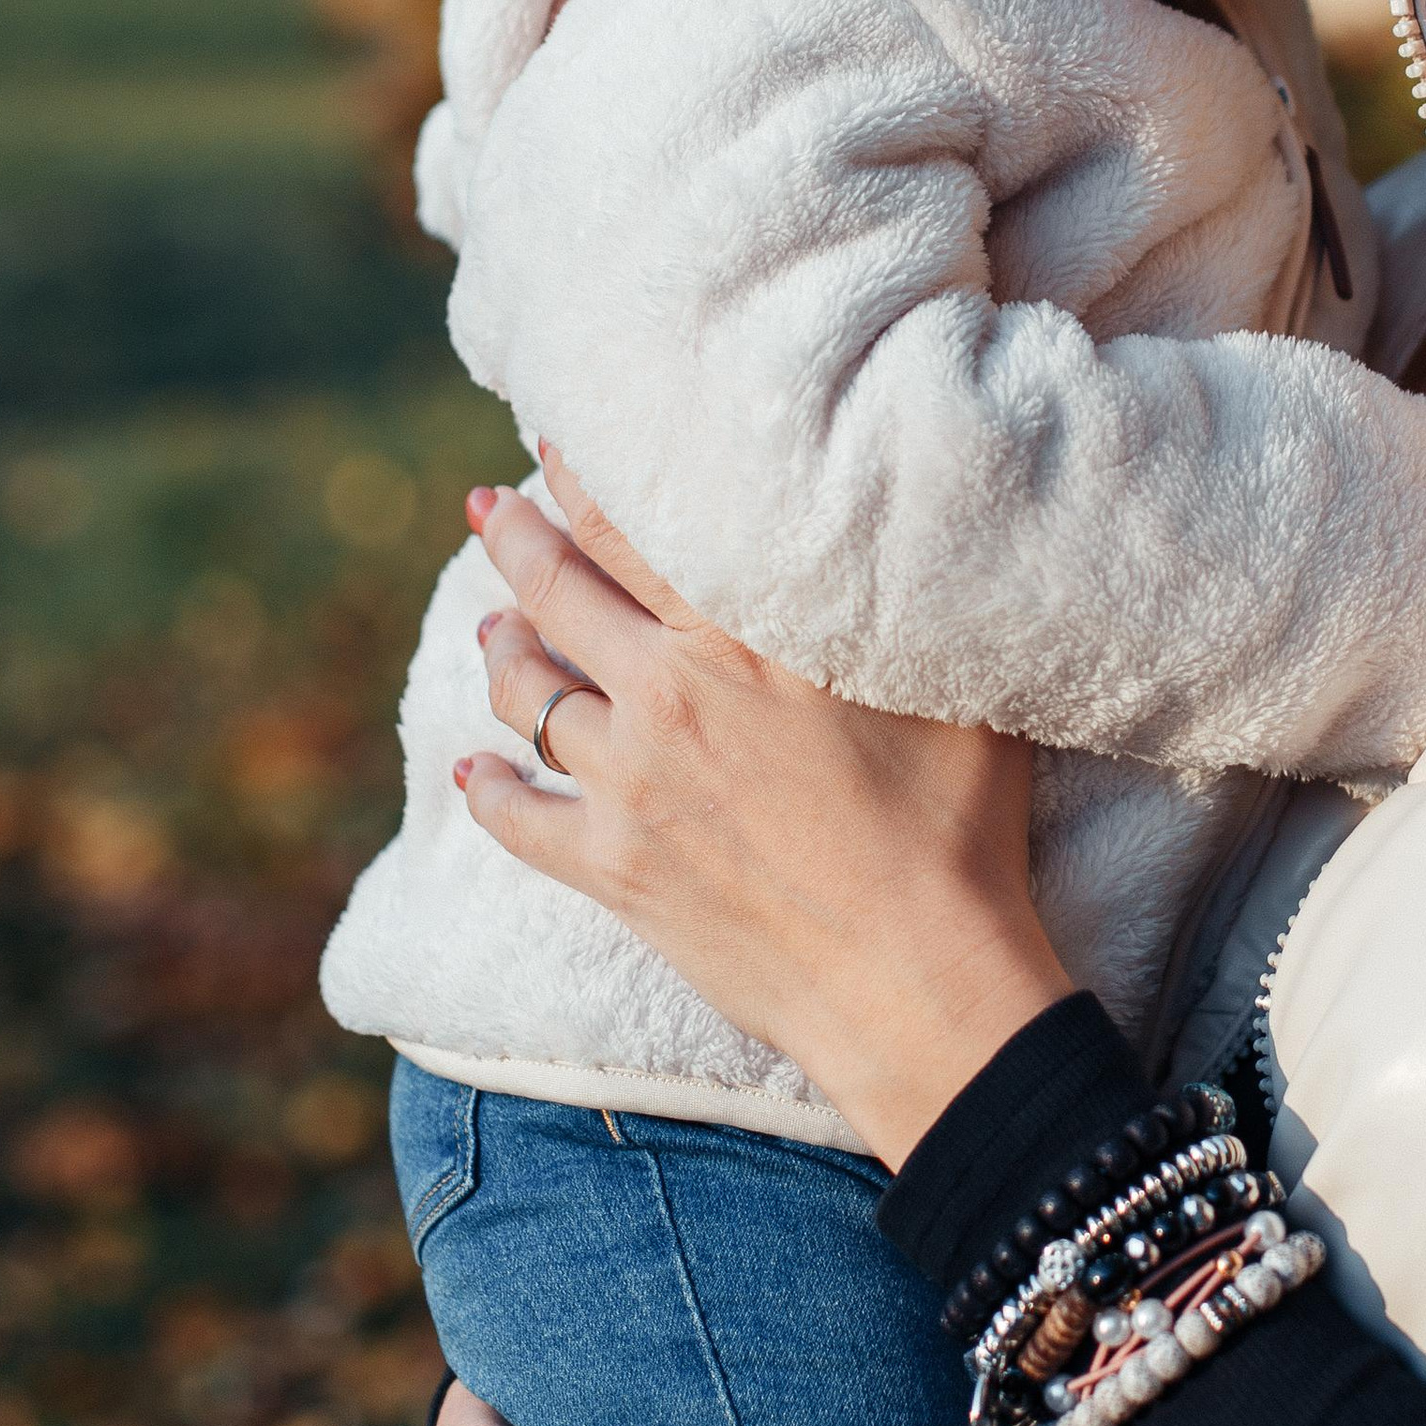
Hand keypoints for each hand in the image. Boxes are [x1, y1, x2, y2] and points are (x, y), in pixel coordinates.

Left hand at [454, 452, 1067, 1163]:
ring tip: (489, 626)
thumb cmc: (956, 827)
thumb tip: (910, 529)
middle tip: (490, 506)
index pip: (633, 530)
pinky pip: (518, 818)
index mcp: (744, 635)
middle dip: (516, 538)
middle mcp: (669, 692)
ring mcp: (630, 782)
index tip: (554, 444)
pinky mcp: (614, 868)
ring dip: (500, 650)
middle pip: (561, 590)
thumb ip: (899, 601)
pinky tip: (470, 772)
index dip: (583, 478)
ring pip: (528, 694)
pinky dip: (487, 791)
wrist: (917, 980)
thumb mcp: (948, 680)